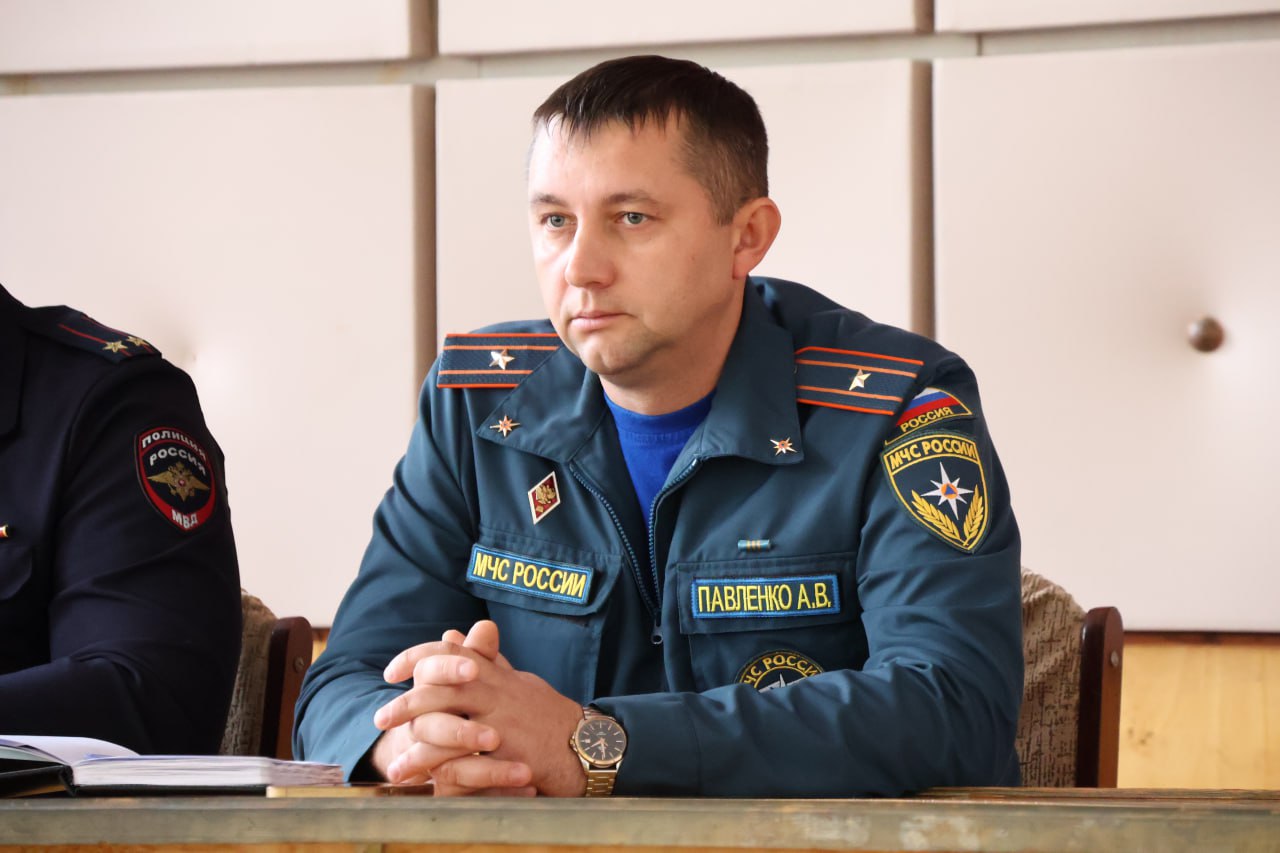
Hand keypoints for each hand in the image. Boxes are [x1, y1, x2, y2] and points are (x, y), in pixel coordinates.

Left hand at [372, 620, 585, 796]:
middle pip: (442, 689)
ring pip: (451, 726)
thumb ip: (483, 660)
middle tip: (380, 718)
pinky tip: (426, 783)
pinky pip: (471, 764)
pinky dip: (444, 773)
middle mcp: (496, 694)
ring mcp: (503, 724)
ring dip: (418, 746)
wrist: (585, 743)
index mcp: (495, 674)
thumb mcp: (516, 680)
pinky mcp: (510, 755)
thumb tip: (452, 634)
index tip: (392, 672)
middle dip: (407, 704)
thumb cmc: (547, 713)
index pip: (450, 653)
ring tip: (396, 765)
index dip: (417, 658)